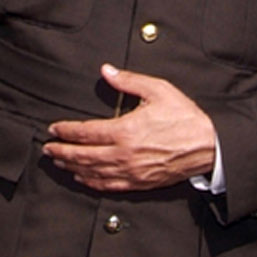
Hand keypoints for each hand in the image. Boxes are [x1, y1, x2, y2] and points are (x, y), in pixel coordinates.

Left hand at [41, 64, 216, 191]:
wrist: (209, 145)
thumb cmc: (185, 117)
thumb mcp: (158, 90)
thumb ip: (128, 81)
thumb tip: (106, 70)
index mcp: (125, 130)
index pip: (86, 132)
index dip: (66, 131)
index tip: (54, 129)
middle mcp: (124, 154)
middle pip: (83, 155)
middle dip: (61, 151)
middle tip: (48, 149)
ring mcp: (131, 171)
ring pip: (92, 172)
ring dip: (72, 167)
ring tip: (59, 162)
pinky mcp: (139, 183)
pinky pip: (108, 185)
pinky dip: (91, 182)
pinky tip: (82, 178)